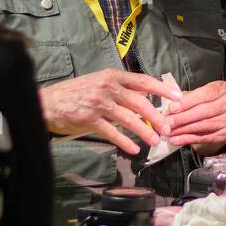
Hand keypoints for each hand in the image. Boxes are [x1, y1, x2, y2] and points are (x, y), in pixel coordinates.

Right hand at [39, 69, 181, 154]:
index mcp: (113, 76)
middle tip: (168, 128)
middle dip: (157, 117)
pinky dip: (125, 142)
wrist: (47, 102)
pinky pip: (112, 132)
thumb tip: (146, 98)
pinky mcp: (89, 119)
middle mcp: (108, 87)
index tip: (178, 97)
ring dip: (144, 131)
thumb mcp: (99, 83)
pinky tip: (134, 149)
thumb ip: (121, 89)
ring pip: (128, 119)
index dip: (162, 89)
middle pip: (140, 102)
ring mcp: (98, 103)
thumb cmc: (76, 93)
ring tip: (155, 141)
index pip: (143, 81)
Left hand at [164, 79, 225, 154]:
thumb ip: (189, 97)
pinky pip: (204, 138)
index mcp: (222, 89)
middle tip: (167, 123)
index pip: (203, 95)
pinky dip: (188, 139)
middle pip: (203, 112)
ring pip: (203, 126)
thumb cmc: (211, 100)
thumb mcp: (203, 92)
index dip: (186, 102)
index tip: (172, 108)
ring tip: (169, 132)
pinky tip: (177, 140)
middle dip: (183, 118)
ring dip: (184, 130)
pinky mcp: (225, 134)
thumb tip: (171, 105)